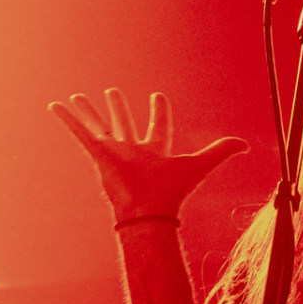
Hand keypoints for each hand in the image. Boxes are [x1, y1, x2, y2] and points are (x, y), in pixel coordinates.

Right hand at [48, 88, 247, 222]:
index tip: (158, 96)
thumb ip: (221, 152)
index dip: (159, 111)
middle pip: (124, 124)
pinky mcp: (97, 154)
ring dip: (88, 111)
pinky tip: (55, 105)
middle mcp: (133, 151)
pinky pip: (79, 132)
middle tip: (112, 93)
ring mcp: (113, 152)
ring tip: (78, 96)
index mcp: (155, 152)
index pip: (158, 126)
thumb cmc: (171, 191)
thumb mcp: (200, 164)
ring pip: (98, 126)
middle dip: (118, 109)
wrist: (147, 211)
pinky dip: (66, 119)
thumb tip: (247, 144)